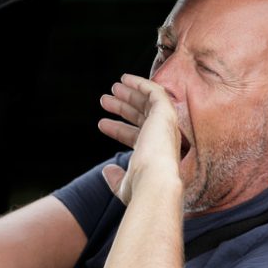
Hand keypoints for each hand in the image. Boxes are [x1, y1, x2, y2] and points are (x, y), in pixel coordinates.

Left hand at [98, 74, 182, 203]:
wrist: (154, 181)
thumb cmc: (141, 189)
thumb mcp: (125, 185)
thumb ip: (117, 178)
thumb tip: (107, 170)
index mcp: (155, 154)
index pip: (136, 136)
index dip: (118, 129)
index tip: (101, 124)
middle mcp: (163, 138)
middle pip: (142, 117)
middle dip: (123, 107)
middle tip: (105, 100)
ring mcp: (165, 125)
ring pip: (148, 103)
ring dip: (130, 94)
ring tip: (111, 89)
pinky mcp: (166, 112)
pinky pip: (155, 91)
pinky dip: (141, 83)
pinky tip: (126, 78)